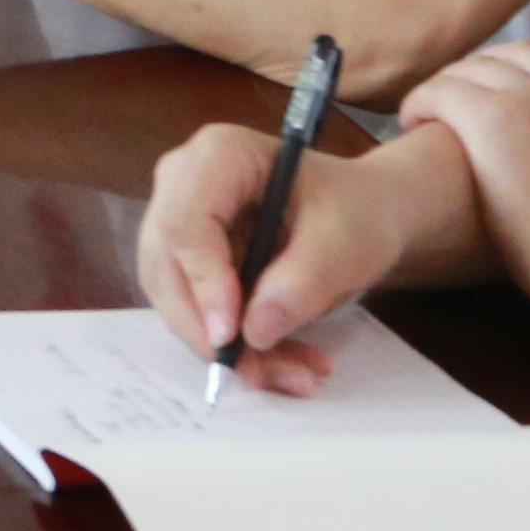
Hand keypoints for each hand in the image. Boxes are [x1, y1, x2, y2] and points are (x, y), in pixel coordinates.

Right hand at [139, 119, 464, 388]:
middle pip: (167, 266)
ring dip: (227, 346)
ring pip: (175, 297)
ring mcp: (178, 220)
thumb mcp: (348, 243)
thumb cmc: (357, 211)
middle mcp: (183, 183)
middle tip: (259, 375)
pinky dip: (235, 345)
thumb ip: (303, 283)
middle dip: (209, 330)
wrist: (361, 212)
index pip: (187, 222)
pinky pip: (194, 309)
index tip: (233, 336)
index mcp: (220, 155)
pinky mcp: (187, 258)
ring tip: (293, 375)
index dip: (203, 281)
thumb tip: (254, 332)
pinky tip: (282, 363)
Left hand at [400, 42, 529, 290]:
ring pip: (475, 69)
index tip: (518, 84)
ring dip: (452, 86)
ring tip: (434, 112)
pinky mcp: (493, 119)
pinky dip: (422, 101)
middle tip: (466, 99)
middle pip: (519, 56)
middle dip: (489, 72)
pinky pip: (442, 90)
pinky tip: (413, 121)